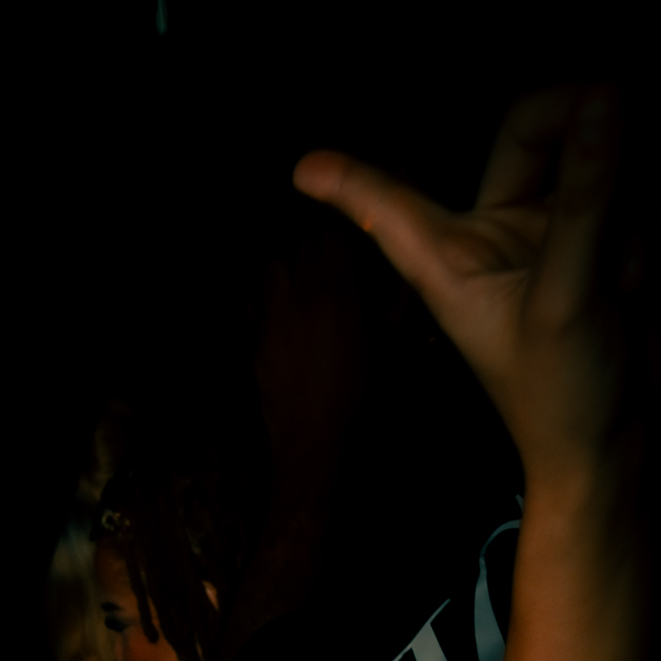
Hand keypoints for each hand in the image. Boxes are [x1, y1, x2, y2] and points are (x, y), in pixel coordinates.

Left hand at [254, 214, 374, 473]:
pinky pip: (258, 304)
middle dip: (317, 233)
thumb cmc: (368, 401)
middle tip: (336, 235)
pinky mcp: (256, 346)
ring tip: (310, 267)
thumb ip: (400, 298)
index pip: (334, 230)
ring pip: (272, 268)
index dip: (346, 214)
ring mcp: (270, 321)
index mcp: (335, 293)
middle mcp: (296, 298)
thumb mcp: (397, 346)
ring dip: (291, 260)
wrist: (318, 451)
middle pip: (298, 242)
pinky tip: (290, 306)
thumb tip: (405, 260)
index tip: (359, 209)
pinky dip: (274, 294)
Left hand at [294, 87, 628, 483]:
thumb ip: (585, 199)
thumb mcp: (563, 298)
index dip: (350, 182)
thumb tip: (605, 98)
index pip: (390, 205)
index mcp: (452, 256)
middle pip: (536, 126)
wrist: (618, 442)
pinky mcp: (608, 238)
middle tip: (627, 124)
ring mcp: (555, 231)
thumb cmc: (564, 396)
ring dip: (637, 191)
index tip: (300, 169)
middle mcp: (495, 234)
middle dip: (592, 132)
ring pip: (605, 152)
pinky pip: (644, 183)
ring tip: (632, 265)